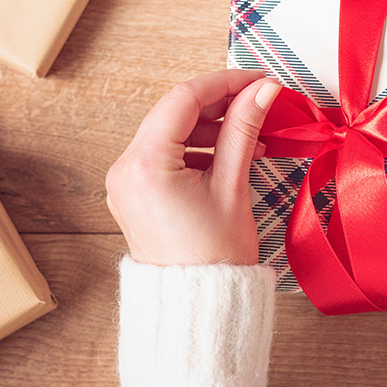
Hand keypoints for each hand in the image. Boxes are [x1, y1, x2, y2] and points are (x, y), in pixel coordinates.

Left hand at [105, 69, 281, 265]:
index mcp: (144, 165)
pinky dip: (198, 149)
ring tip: (253, 135)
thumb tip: (262, 91)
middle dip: (219, 104)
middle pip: (173, 113)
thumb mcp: (233, 185)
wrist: (200, 305)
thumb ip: (245, 129)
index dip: (225, 83)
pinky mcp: (136, 193)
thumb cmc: (214, 258)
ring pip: (170, 132)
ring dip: (211, 127)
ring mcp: (126, 182)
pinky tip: (231, 155)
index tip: (257, 80)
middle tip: (259, 100)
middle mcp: (125, 169)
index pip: (183, 99)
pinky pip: (166, 155)